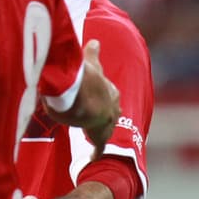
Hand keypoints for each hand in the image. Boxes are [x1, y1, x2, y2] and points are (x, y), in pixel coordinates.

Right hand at [81, 39, 119, 159]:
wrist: (88, 97)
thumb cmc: (86, 79)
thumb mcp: (90, 65)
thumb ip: (92, 55)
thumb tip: (95, 41)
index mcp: (110, 91)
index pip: (109, 95)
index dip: (104, 97)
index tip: (99, 99)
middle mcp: (112, 107)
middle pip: (111, 112)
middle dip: (106, 115)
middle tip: (96, 119)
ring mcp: (107, 122)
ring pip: (106, 128)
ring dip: (100, 131)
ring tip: (92, 135)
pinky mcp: (99, 136)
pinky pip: (99, 147)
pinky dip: (96, 152)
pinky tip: (94, 158)